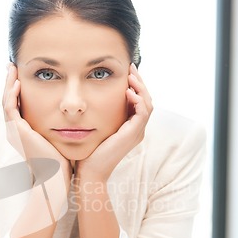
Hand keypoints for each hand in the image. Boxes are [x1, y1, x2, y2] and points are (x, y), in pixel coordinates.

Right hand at [2, 63, 72, 189]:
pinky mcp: (18, 131)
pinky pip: (10, 108)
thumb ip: (55, 127)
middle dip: (9, 83)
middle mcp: (14, 132)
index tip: (21, 76)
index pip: (15, 106)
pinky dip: (12, 94)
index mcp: (21, 133)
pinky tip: (18, 83)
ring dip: (8, 84)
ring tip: (13, 68)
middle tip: (12, 66)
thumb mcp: (56, 139)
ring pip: (6, 102)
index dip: (16, 90)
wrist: (55, 177)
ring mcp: (14, 132)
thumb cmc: (60, 162)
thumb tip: (66, 117)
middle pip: (7, 101)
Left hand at [75, 63, 152, 181]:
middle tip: (131, 67)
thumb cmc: (89, 152)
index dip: (135, 85)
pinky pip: (143, 112)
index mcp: (130, 128)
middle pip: (146, 100)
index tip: (127, 71)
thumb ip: (101, 114)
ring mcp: (137, 132)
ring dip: (140, 88)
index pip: (140, 101)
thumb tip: (92, 98)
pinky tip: (128, 91)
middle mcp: (137, 130)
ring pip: (148, 104)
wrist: (90, 170)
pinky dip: (138, 100)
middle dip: (140, 82)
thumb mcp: (97, 128)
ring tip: (131, 76)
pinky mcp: (133, 134)